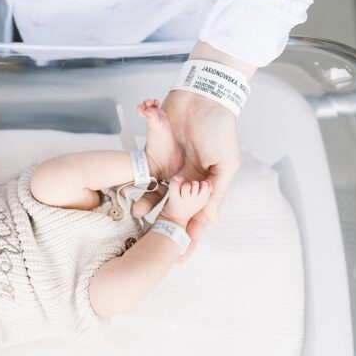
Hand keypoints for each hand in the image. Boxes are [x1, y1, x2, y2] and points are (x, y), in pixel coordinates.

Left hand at [132, 90, 240, 262]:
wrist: (203, 96)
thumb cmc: (220, 128)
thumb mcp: (226, 163)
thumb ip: (217, 192)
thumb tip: (214, 221)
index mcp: (205, 185)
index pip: (196, 218)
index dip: (189, 238)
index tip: (180, 259)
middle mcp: (185, 180)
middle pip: (171, 211)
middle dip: (161, 226)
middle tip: (150, 241)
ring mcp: (168, 168)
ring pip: (153, 194)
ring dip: (144, 203)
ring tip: (135, 211)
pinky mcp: (153, 154)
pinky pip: (142, 170)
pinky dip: (137, 179)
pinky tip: (130, 190)